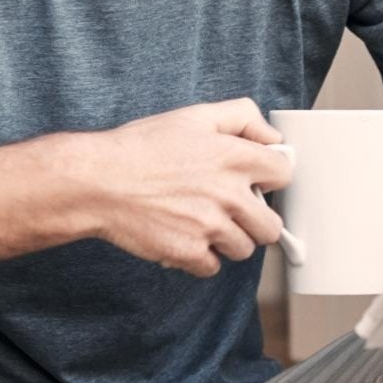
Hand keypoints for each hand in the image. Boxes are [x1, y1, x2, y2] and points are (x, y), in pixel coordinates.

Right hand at [84, 98, 293, 278]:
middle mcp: (230, 194)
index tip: (252, 181)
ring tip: (199, 221)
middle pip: (271, 226)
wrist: (98, 181)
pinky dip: (199, 257)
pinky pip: (212, 266)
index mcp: (236, 157)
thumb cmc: (141, 147)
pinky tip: (182, 235)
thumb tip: (272, 136)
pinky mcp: (189, 253)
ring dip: (226, 240)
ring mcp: (211, 227)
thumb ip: (242, 116)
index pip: (284, 175)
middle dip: (254, 220)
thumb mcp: (194, 115)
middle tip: (229, 210)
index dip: (268, 178)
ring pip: (243, 249)